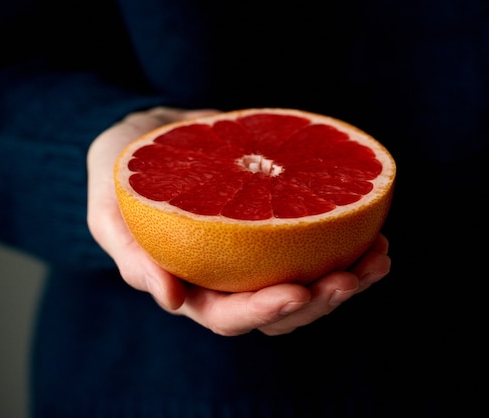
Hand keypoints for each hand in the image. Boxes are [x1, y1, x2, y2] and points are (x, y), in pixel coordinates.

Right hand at [87, 106, 390, 335]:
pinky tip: (376, 236)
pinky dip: (351, 248)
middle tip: (352, 277)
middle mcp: (232, 279)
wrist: (153, 134)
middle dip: (321, 302)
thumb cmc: (124, 173)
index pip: (230, 316)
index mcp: (193, 287)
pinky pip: (320, 249)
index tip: (299, 291)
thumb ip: (131, 254)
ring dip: (349, 280)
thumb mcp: (110, 209)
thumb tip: (171, 301)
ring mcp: (261, 256)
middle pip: (281, 312)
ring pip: (310, 286)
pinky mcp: (282, 227)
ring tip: (378, 257)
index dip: (264, 311)